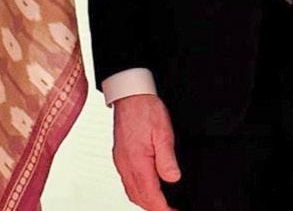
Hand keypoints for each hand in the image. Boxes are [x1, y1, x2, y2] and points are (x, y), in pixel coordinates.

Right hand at [112, 93, 180, 210]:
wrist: (129, 94)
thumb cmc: (145, 109)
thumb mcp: (163, 132)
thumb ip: (167, 159)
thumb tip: (172, 178)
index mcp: (137, 161)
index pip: (150, 196)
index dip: (163, 209)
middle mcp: (126, 165)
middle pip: (139, 198)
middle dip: (154, 208)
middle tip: (171, 210)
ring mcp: (121, 161)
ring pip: (132, 192)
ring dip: (146, 202)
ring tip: (161, 204)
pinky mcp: (120, 157)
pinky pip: (128, 182)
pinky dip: (138, 191)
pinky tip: (147, 188)